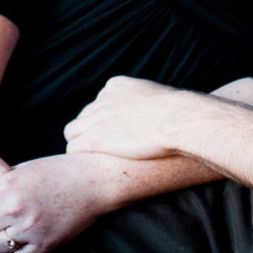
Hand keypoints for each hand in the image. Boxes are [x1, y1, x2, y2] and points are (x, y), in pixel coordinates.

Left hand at [0, 154, 120, 252]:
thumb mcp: (25, 168)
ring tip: (18, 228)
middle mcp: (15, 207)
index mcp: (7, 185)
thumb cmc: (59, 171)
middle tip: (6, 218)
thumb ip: (3, 183)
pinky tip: (28, 240)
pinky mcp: (44, 244)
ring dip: (5, 239)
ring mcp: (29, 228)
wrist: (93, 180)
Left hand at [64, 76, 184, 159]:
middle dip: (90, 131)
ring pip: (73, 132)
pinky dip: (78, 157)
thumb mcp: (161, 99)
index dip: (104, 121)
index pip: (99, 103)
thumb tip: (158, 117)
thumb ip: (150, 105)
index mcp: (116, 86)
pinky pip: (73, 148)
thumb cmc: (180, 114)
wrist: (178, 119)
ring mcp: (96, 118)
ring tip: (92, 159)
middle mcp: (102, 99)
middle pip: (84, 117)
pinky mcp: (95, 138)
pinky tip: (88, 165)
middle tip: (103, 150)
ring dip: (80, 143)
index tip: (115, 134)